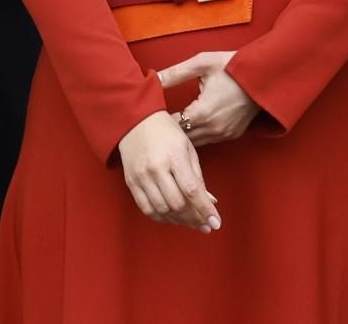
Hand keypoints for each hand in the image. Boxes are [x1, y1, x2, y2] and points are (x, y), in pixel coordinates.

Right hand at [117, 111, 220, 231]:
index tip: (216, 223)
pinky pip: (147, 209)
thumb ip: (198, 177)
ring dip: (179, 220)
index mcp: (174, 157)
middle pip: (177, 204)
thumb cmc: (167, 133)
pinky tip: (173, 217)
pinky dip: (162, 217)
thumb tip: (210, 202)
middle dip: (194, 219)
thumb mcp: (188, 149)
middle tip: (206, 224)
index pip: (192, 190)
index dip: (205, 209)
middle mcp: (156, 168)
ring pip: (162, 210)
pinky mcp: (131, 183)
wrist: (135, 122)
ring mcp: (141, 177)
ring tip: (191, 222)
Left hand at [158, 51, 259, 147]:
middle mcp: (213, 129)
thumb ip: (175, 73)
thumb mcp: (202, 64)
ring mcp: (224, 134)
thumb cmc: (233, 66)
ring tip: (174, 123)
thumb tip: (153, 79)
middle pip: (182, 138)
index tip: (153, 114)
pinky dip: (199, 135)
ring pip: (195, 143)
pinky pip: (209, 140)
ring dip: (185, 135)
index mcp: (202, 113)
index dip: (161, 120)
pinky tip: (192, 125)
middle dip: (171, 131)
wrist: (265, 75)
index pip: (172, 126)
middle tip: (159, 121)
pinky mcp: (233, 135)